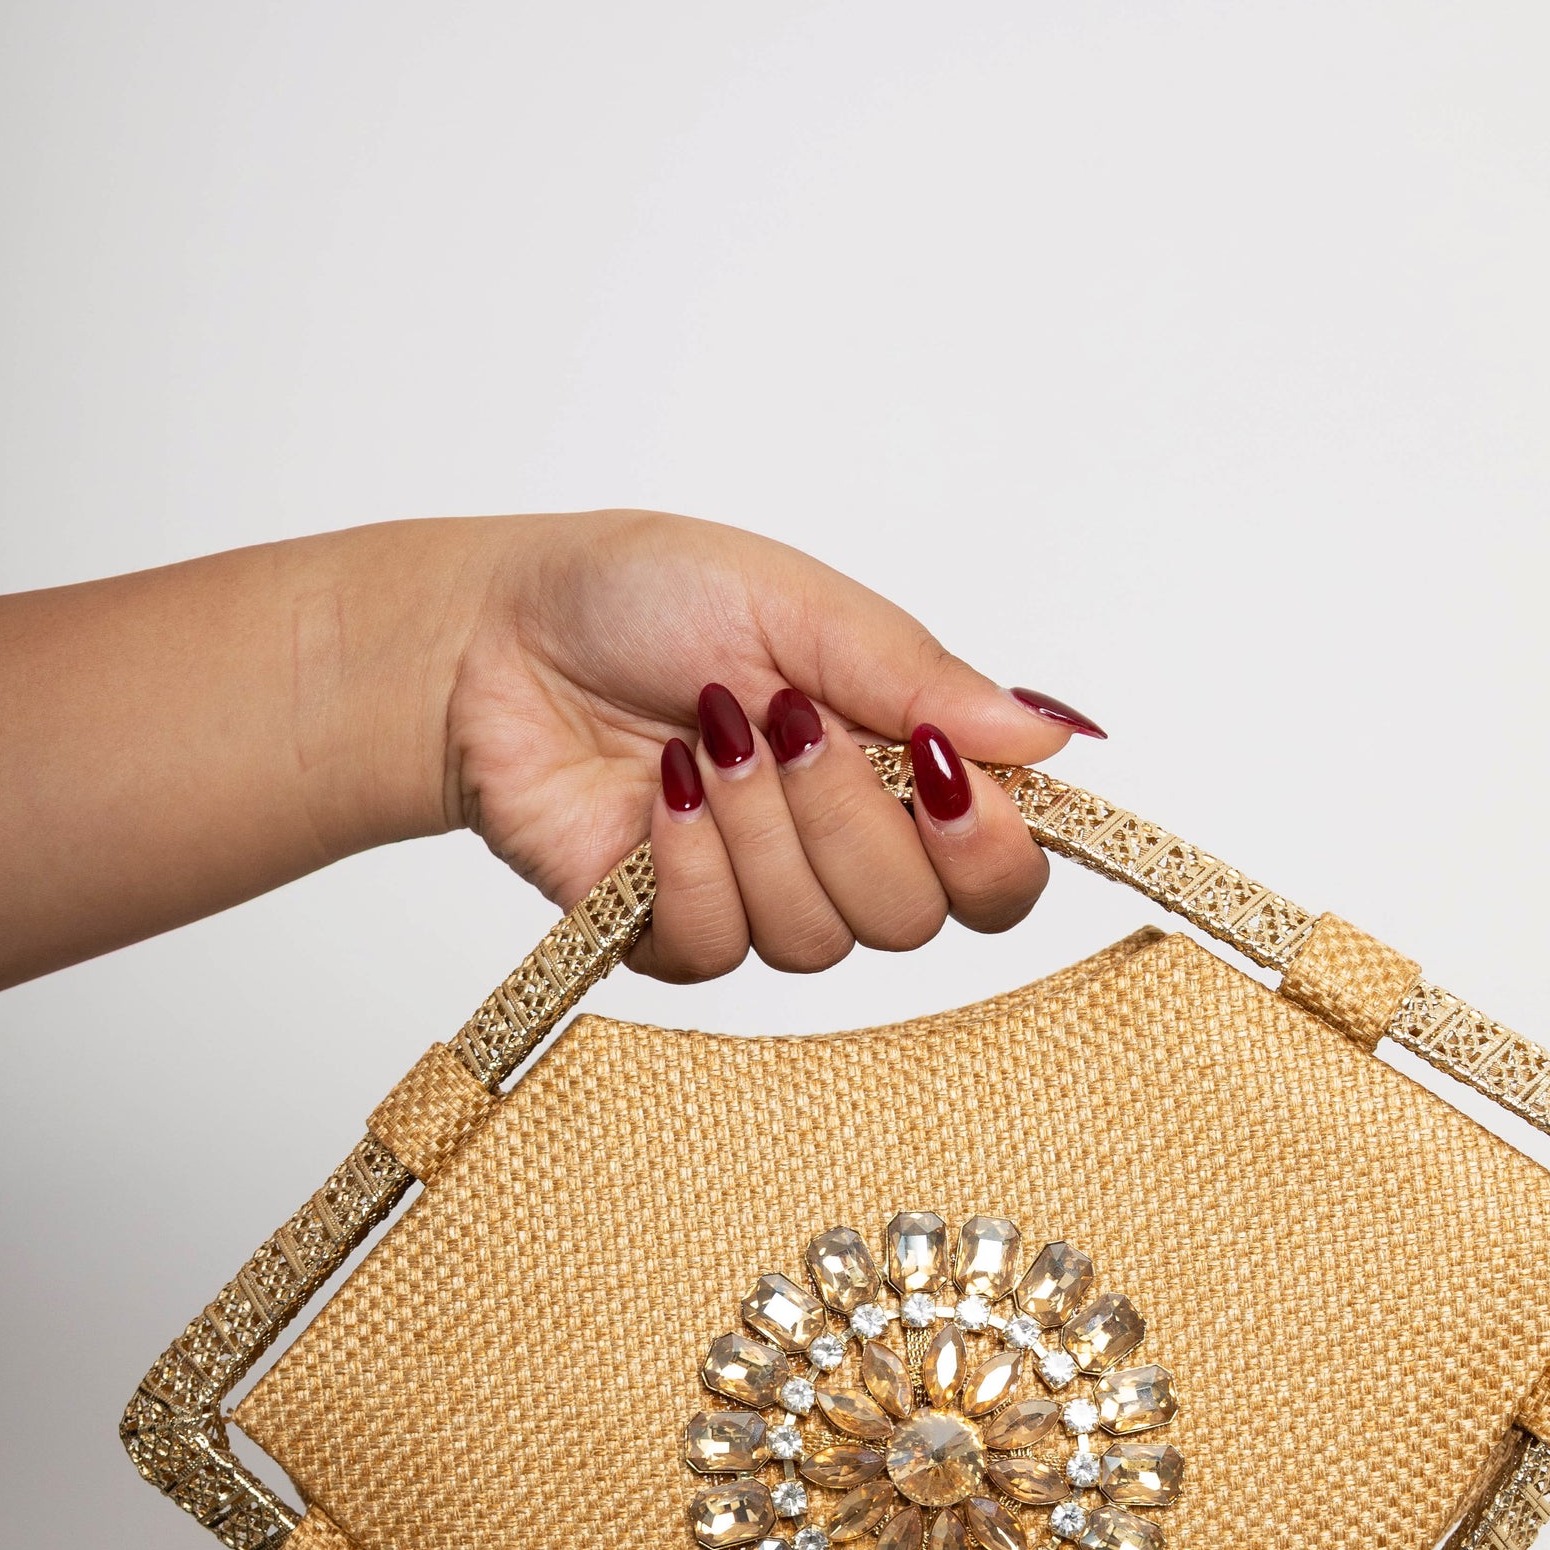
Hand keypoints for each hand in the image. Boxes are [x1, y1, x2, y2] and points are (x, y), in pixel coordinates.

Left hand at [443, 511, 1105, 981]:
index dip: (990, 847)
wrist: (496, 639)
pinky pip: (721, 948)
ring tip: (703, 733)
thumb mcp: (797, 605)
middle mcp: (846, 854)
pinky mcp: (676, 940)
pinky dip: (691, 858)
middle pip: (917, 920)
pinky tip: (660, 784)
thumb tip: (1052, 733)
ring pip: (819, 939)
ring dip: (760, 826)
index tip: (942, 771)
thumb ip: (921, 679)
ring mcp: (763, 904)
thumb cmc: (644, 600)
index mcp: (901, 773)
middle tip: (785, 720)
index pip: (1000, 876)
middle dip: (850, 816)